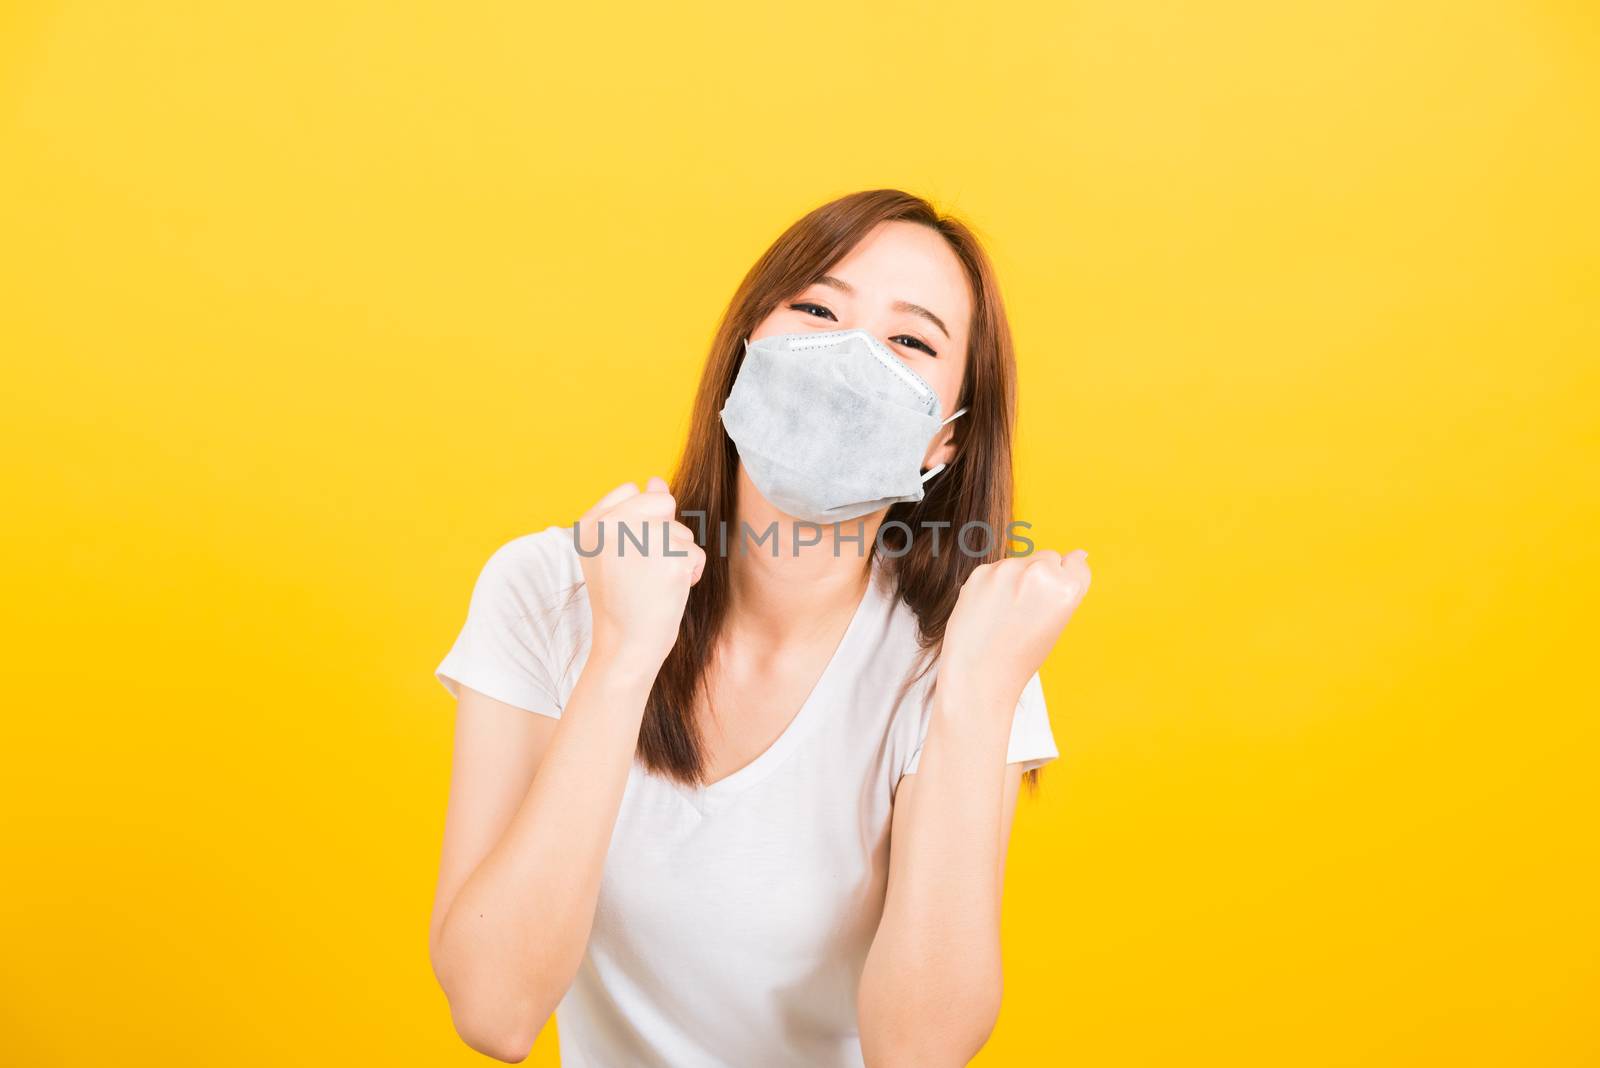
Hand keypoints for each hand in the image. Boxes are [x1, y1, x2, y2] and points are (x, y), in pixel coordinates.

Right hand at [574, 477, 705, 669]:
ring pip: (682, 531)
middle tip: (644, 568)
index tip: (628, 555)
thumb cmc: (622, 599)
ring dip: (678, 557)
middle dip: (664, 534)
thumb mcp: (616, 552)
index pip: (632, 490)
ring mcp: (641, 540)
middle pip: (663, 502)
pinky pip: (696, 553)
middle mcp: (611, 526)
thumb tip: (657, 480)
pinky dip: (691, 573)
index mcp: (590, 523)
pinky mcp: (671, 559)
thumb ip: (634, 513)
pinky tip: (668, 592)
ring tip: (653, 583)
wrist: (625, 645)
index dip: (641, 521)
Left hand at [940, 550, 1090, 709]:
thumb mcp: (1057, 623)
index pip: (1077, 563)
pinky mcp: (981, 571)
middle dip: (1041, 576)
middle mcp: (1039, 573)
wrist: (978, 674)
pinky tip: (988, 610)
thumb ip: (1067, 587)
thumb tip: (1080, 553)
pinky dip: (993, 584)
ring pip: (1020, 562)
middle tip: (1026, 611)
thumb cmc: (1021, 656)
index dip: (1065, 582)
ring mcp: (1007, 569)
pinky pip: (995, 569)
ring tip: (1005, 614)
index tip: (1052, 599)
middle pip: (1048, 557)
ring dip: (1016, 579)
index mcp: (1066, 589)